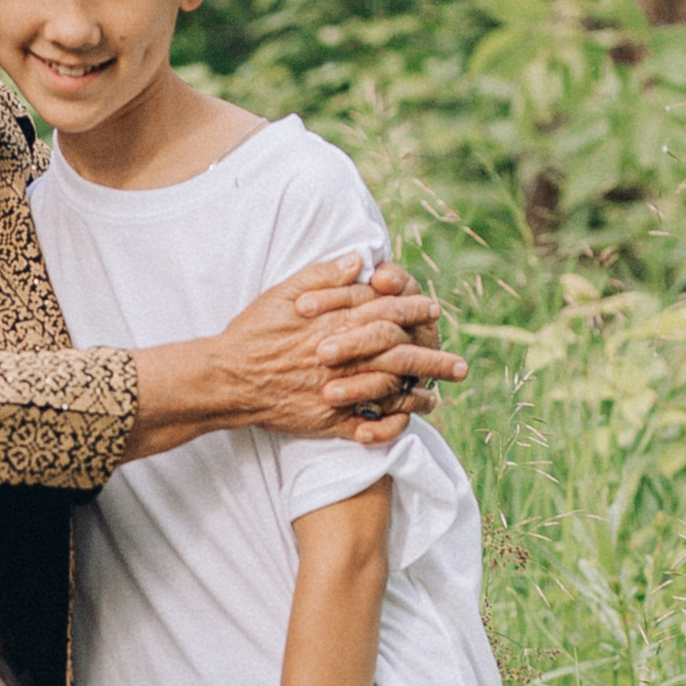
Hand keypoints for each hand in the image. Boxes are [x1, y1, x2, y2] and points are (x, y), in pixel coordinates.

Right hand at [221, 256, 464, 444]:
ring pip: (391, 389)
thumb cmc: (253, 332)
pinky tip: (410, 419)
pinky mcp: (328, 420)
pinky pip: (369, 424)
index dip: (414, 309)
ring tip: (442, 392)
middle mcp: (343, 357)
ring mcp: (338, 390)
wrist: (227, 379)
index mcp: (336, 323)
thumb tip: (361, 261)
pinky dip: (392, 423)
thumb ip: (324, 276)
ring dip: (421, 391)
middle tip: (458, 364)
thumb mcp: (284, 292)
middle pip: (400, 353)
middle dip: (432, 357)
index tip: (433, 309)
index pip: (387, 311)